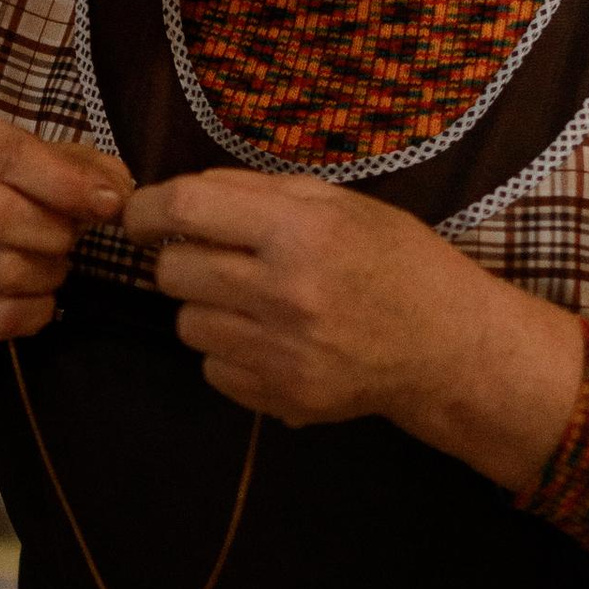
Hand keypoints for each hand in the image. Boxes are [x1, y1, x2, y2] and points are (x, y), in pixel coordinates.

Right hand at [0, 109, 131, 384]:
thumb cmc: (7, 193)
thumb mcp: (43, 162)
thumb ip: (84, 167)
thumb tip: (115, 195)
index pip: (4, 153)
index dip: (64, 180)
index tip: (109, 203)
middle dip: (54, 231)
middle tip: (71, 236)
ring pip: (4, 271)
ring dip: (50, 271)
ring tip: (53, 260)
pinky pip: (4, 316)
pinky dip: (39, 309)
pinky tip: (38, 292)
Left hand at [124, 167, 586, 495]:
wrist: (448, 346)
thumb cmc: (397, 261)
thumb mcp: (340, 203)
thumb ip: (259, 192)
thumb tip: (182, 192)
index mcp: (299, 229)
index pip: (185, 208)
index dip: (146, 209)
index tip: (140, 215)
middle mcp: (285, 291)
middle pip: (173, 271)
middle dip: (183, 259)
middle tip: (217, 259)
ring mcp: (282, 351)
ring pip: (187, 324)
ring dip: (206, 308)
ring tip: (252, 302)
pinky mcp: (282, 396)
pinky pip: (212, 370)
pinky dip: (228, 354)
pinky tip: (270, 341)